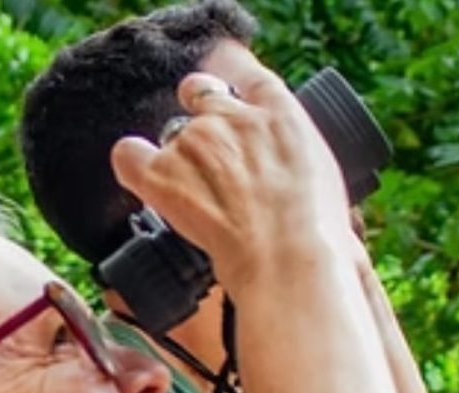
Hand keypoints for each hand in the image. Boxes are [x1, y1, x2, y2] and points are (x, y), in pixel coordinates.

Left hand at [110, 49, 353, 292]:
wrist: (288, 257)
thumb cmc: (319, 233)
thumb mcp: (328, 179)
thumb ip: (302, 170)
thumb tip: (304, 198)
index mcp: (278, 111)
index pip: (243, 69)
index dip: (229, 78)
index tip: (227, 96)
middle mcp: (230, 115)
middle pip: (199, 92)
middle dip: (202, 119)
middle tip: (214, 160)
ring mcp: (194, 141)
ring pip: (171, 133)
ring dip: (179, 158)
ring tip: (199, 199)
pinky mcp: (163, 174)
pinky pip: (129, 155)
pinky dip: (134, 164)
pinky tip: (147, 181)